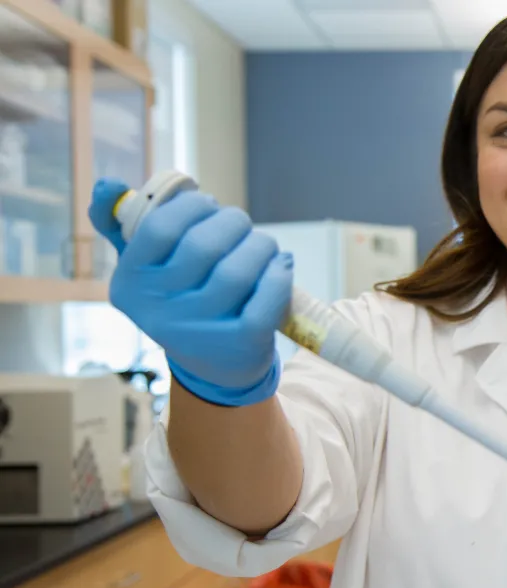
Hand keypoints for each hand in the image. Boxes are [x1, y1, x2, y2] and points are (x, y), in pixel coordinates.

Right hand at [89, 178, 292, 406]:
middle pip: (205, 245)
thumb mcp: (146, 266)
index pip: (160, 227)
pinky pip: (266, 299)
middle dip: (233, 222)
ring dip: (261, 246)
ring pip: (239, 270)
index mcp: (130, 283)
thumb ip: (122, 224)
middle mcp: (159, 310)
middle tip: (240, 225)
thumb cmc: (181, 297)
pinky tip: (279, 266)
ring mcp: (199, 330)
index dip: (192, 206)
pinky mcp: (240, 344)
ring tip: (264, 246)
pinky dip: (279, 274)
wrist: (215, 364)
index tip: (208, 205)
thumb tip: (107, 185)